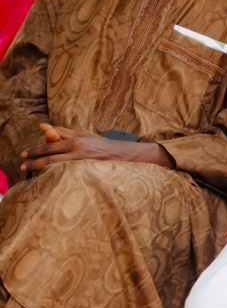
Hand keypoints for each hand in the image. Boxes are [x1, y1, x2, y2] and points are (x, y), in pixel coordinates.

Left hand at [20, 123, 171, 175]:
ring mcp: (82, 165)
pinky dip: (54, 178)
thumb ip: (63, 132)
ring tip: (30, 172)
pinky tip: (47, 180)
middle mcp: (78, 153)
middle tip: (22, 167)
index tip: (23, 155)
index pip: (50, 146)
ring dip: (41, 171)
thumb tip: (43, 127)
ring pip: (56, 169)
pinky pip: (66, 177)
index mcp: (76, 141)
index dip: (34, 151)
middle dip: (34, 162)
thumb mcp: (83, 135)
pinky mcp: (86, 175)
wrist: (123, 156)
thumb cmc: (101, 145)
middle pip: (50, 159)